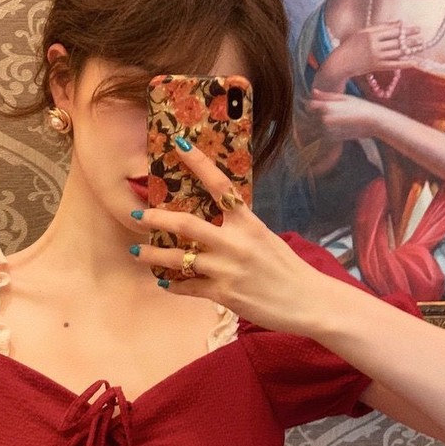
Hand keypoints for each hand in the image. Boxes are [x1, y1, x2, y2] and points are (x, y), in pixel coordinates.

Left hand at [129, 139, 324, 334]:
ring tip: (136, 250)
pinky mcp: (223, 293)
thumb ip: (240, 229)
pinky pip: (188, 287)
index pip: (220, 185)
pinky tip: (163, 282)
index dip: (198, 163)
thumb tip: (218, 221)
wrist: (308, 301)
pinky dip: (173, 285)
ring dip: (153, 254)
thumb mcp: (266, 239)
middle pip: (186, 223)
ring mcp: (227, 269)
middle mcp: (235, 242)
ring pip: (178, 258)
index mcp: (249, 223)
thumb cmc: (288, 270)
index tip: (178, 144)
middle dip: (156, 217)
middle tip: (138, 214)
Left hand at [300, 88, 380, 144]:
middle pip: (310, 117)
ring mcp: (326, 130)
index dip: (311, 105)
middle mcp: (323, 119)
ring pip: (314, 128)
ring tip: (334, 121)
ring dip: (318, 125)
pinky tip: (337, 128)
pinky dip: (325, 133)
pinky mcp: (331, 139)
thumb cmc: (360, 107)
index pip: (308, 106)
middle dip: (314, 116)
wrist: (373, 122)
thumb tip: (313, 92)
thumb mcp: (344, 98)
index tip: (317, 105)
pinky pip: (322, 136)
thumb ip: (326, 96)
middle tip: (329, 113)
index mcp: (325, 106)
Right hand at [334, 21, 419, 77]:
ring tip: (421, 46)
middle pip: (396, 40)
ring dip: (410, 49)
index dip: (405, 30)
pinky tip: (414, 62)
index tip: (416, 28)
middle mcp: (374, 45)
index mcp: (370, 34)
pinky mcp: (376, 67)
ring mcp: (375, 56)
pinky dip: (405, 63)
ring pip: (397, 51)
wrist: (340, 63)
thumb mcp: (362, 32)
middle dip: (410, 39)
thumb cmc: (350, 46)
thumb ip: (380, 27)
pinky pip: (394, 64)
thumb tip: (398, 22)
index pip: (392, 31)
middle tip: (422, 37)